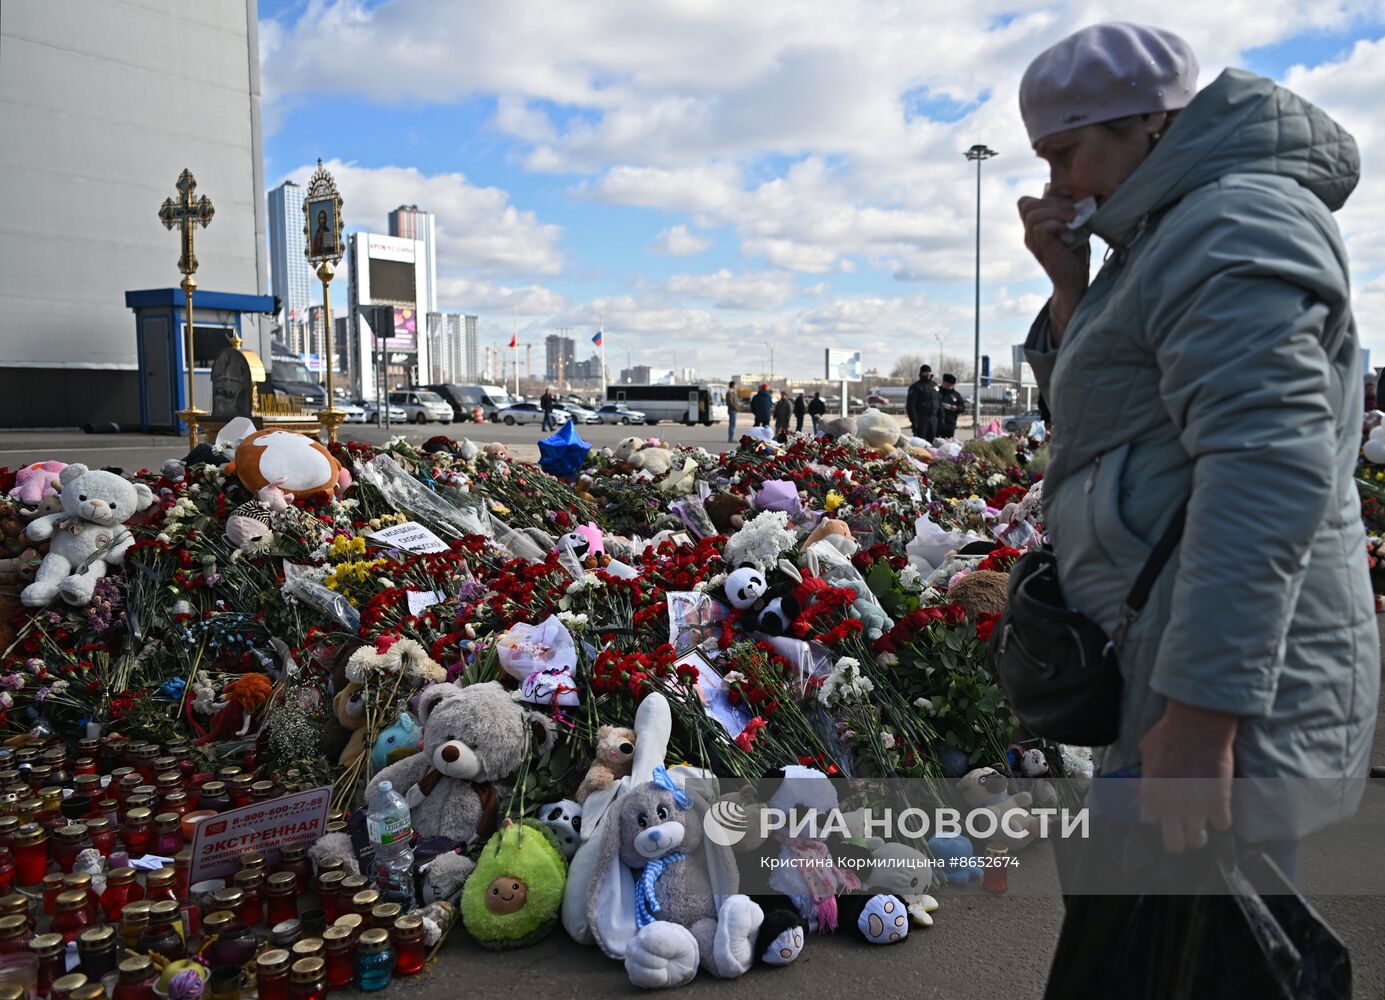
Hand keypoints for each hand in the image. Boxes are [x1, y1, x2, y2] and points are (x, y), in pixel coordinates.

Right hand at [1017, 194, 1091, 343]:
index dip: (1045, 198)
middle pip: (1026, 204)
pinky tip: (1069, 229)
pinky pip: (1040, 226)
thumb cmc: (1075, 256)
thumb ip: (1065, 213)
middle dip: (1052, 201)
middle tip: (1073, 212)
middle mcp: (1029, 234)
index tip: (1067, 205)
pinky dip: (1056, 223)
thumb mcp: (1071, 228)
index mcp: (1033, 228)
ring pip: (1032, 214)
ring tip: (1073, 219)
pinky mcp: (1041, 248)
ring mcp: (1032, 242)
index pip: (1025, 203)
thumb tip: (1075, 194)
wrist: (1074, 282)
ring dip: (1056, 211)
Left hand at [1138, 699, 1236, 852]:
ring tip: (1202, 819)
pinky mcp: (1219, 801)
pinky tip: (1218, 808)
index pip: (1149, 823)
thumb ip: (1144, 771)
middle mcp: (1171, 806)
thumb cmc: (1168, 733)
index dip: (1158, 818)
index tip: (1163, 813)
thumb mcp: (1145, 751)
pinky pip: (1222, 825)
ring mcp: (1196, 807)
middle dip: (1178, 837)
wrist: (1197, 724)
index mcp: (1150, 794)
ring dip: (1200, 831)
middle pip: (1174, 844)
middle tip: (1184, 826)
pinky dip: (1221, 819)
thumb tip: (1140, 778)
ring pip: (1198, 840)